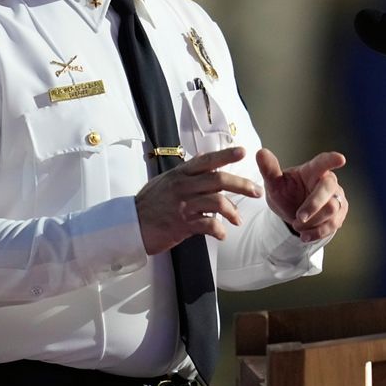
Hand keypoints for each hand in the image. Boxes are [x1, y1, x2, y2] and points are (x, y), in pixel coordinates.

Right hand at [135, 147, 261, 254]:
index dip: (226, 155)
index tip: (243, 152)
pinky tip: (222, 234)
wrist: (129, 225)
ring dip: (232, 211)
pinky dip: (219, 230)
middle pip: (219, 180)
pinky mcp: (182, 224)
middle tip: (256, 191)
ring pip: (217, 201)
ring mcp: (183, 205)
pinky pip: (208, 224)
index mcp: (180, 174)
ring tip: (237, 219)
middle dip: (242, 184)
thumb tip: (202, 158)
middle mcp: (183, 186)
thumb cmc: (148, 204)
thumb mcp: (165, 181)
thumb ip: (185, 172)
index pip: (206, 160)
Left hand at [256, 148, 347, 242]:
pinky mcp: (339, 213)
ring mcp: (336, 197)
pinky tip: (305, 235)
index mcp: (312, 170)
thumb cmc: (285, 193)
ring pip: (332, 209)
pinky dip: (316, 232)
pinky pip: (333, 224)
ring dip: (312, 222)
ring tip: (296, 225)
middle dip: (313, 205)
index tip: (341, 159)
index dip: (331, 160)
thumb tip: (260, 152)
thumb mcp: (274, 184)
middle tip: (299, 217)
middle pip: (328, 189)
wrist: (292, 213)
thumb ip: (269, 170)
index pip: (322, 162)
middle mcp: (327, 181)